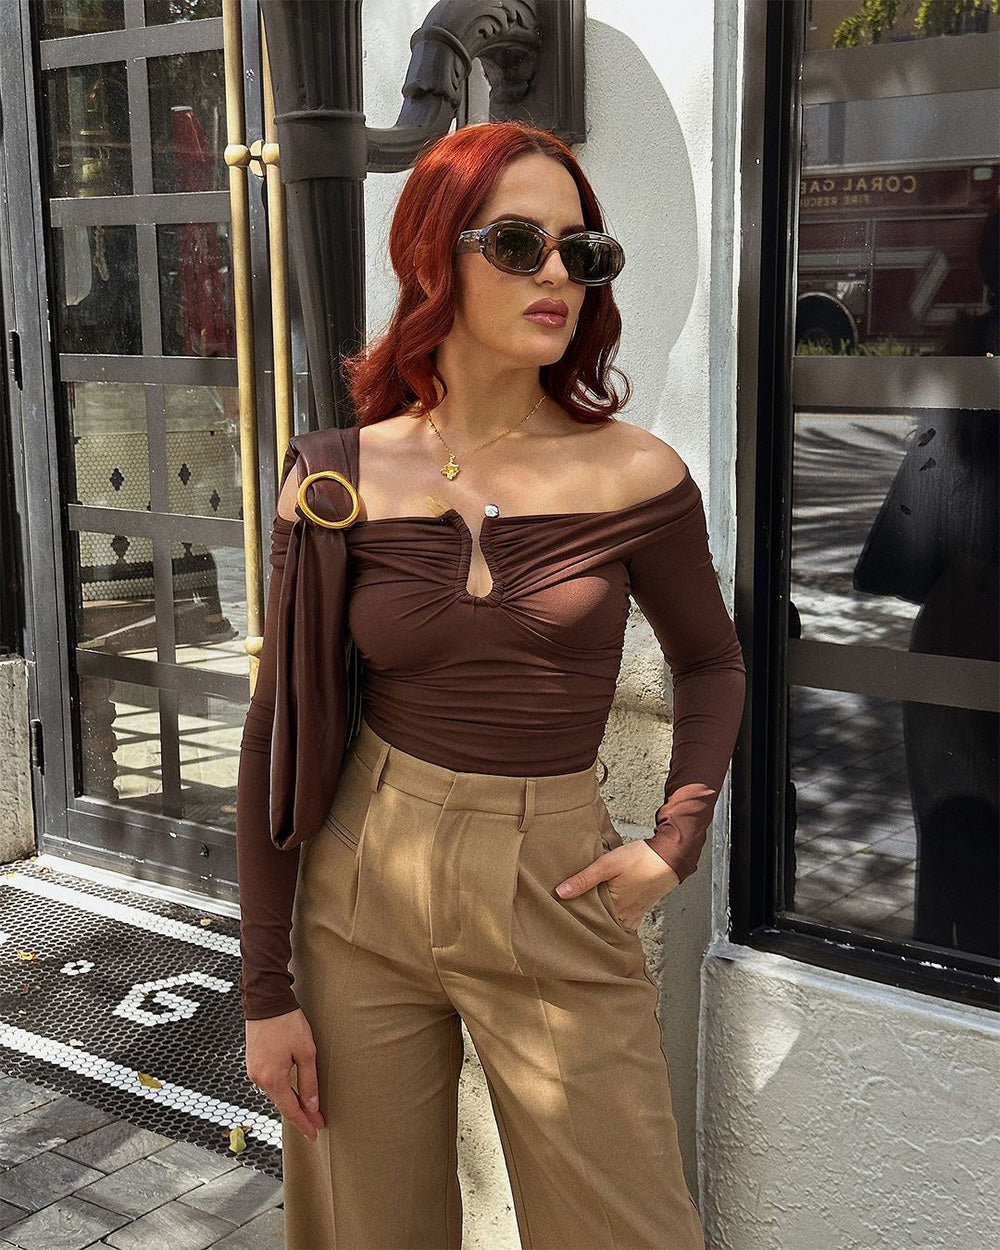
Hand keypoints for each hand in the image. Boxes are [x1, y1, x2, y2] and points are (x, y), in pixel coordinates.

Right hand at [245, 1008, 325, 1140]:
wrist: (265, 999)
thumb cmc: (287, 1022)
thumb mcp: (306, 1051)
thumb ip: (309, 1081)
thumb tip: (312, 1106)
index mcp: (272, 1079)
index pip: (290, 1110)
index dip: (304, 1123)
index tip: (315, 1133)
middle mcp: (259, 1079)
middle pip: (282, 1104)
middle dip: (300, 1114)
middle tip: (317, 1122)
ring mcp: (253, 1071)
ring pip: (275, 1094)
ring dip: (290, 1102)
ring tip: (307, 1109)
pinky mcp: (252, 1062)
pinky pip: (269, 1083)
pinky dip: (281, 1090)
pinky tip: (291, 1091)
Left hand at [554, 838, 680, 929]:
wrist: (670, 856)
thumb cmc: (641, 859)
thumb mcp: (608, 864)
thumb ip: (584, 879)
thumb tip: (561, 892)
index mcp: (615, 908)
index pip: (588, 920)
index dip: (575, 917)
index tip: (562, 915)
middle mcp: (624, 916)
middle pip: (600, 924)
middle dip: (586, 920)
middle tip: (569, 915)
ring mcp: (633, 915)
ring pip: (611, 923)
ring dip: (600, 919)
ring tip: (585, 912)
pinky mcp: (640, 910)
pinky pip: (623, 921)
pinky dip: (614, 918)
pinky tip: (606, 910)